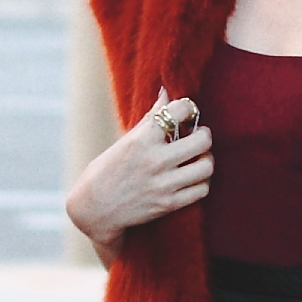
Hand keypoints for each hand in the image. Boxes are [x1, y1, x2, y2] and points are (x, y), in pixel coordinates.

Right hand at [65, 86, 212, 250]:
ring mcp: (163, 184)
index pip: (178, 111)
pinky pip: (201, 190)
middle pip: (202, 140)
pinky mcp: (169, 204)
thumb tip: (166, 92)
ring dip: (206, 159)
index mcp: (141, 140)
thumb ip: (150, 118)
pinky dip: (202, 181)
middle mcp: (154, 161)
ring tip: (199, 157)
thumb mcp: (126, 140)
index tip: (186, 112)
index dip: (187, 108)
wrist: (95, 209)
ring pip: (206, 166)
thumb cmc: (108, 170)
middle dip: (204, 134)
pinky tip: (193, 177)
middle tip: (199, 135)